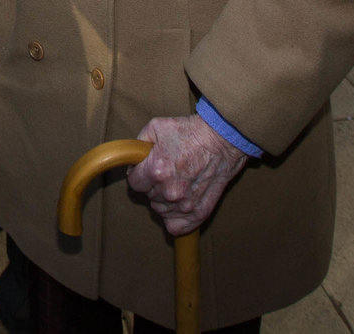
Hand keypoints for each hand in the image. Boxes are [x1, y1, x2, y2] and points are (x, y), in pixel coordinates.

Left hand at [126, 115, 248, 235]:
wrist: (222, 139)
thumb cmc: (191, 131)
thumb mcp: (156, 127)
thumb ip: (137, 145)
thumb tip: (131, 160)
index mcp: (156, 171)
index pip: (134, 183)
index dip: (139, 174)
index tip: (147, 168)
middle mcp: (169, 191)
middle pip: (148, 196)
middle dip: (153, 184)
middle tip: (168, 170)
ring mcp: (185, 205)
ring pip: (160, 209)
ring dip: (164, 199)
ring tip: (178, 181)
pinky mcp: (199, 213)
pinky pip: (175, 227)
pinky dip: (174, 218)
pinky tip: (179, 203)